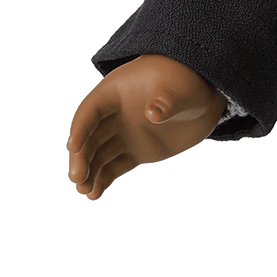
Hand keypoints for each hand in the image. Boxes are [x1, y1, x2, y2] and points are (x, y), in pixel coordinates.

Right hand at [66, 54, 220, 200]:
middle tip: (77, 178)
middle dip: (82, 157)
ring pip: (99, 154)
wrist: (203, 98)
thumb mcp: (180, 87)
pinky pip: (115, 166)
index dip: (81, 128)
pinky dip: (104, 179)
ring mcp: (124, 134)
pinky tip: (96, 194)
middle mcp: (114, 114)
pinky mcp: (136, 151)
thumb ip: (166, 100)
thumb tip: (151, 115)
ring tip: (86, 192)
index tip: (73, 146)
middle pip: (90, 136)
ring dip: (90, 172)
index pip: (91, 110)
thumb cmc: (187, 83)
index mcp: (115, 91)